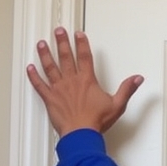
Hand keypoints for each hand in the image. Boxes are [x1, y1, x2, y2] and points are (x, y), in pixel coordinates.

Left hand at [26, 27, 142, 134]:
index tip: (78, 34)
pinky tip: (29, 68)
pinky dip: (34, 76)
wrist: (81, 134)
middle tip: (58, 31)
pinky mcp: (50, 99)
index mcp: (87, 81)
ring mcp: (59, 89)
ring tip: (41, 43)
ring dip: (45, 54)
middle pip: (66, 57)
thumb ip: (127, 89)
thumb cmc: (96, 121)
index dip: (82, 44)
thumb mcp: (117, 105)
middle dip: (62, 42)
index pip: (85, 57)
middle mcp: (72, 81)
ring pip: (50, 67)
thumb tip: (137, 79)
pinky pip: (40, 85)